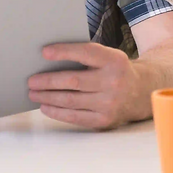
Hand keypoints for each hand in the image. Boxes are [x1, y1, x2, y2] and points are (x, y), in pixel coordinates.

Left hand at [28, 43, 143, 129]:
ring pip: (70, 100)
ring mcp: (109, 103)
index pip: (86, 53)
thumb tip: (50, 60)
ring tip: (34, 93)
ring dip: (47, 97)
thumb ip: (88, 57)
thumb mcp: (110, 57)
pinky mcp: (104, 120)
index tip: (44, 52)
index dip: (64, 52)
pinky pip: (74, 117)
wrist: (140, 92)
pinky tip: (46, 106)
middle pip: (73, 81)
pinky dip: (56, 112)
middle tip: (32, 81)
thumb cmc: (116, 72)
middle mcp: (114, 82)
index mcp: (115, 61)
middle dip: (48, 81)